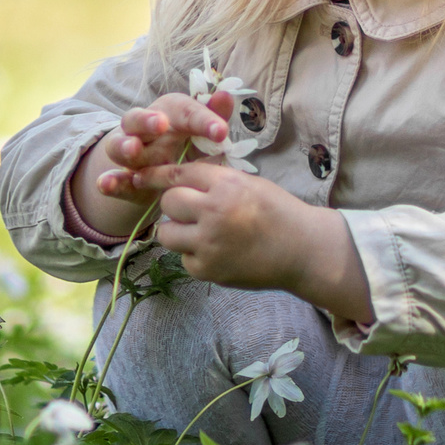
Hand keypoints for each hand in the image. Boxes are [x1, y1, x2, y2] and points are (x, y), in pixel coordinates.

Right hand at [68, 90, 231, 240]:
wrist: (161, 172)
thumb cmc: (187, 146)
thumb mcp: (202, 134)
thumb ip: (215, 117)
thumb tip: (227, 96)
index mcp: (168, 113)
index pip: (183, 110)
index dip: (202, 119)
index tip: (221, 131)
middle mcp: (143, 129)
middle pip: (137, 118)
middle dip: (147, 120)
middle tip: (160, 123)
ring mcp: (128, 153)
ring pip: (118, 146)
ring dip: (124, 146)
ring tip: (133, 149)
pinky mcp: (123, 179)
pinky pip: (114, 179)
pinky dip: (109, 182)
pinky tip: (105, 184)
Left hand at [142, 164, 370, 322]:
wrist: (303, 251)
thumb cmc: (279, 212)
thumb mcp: (250, 184)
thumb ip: (217, 181)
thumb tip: (182, 177)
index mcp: (227, 185)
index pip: (180, 173)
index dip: (159, 174)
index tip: (141, 175)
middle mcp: (214, 212)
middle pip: (168, 202)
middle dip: (175, 205)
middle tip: (190, 211)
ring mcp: (209, 244)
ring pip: (167, 233)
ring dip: (178, 232)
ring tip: (200, 234)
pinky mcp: (207, 270)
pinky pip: (184, 259)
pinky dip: (195, 256)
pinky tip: (219, 253)